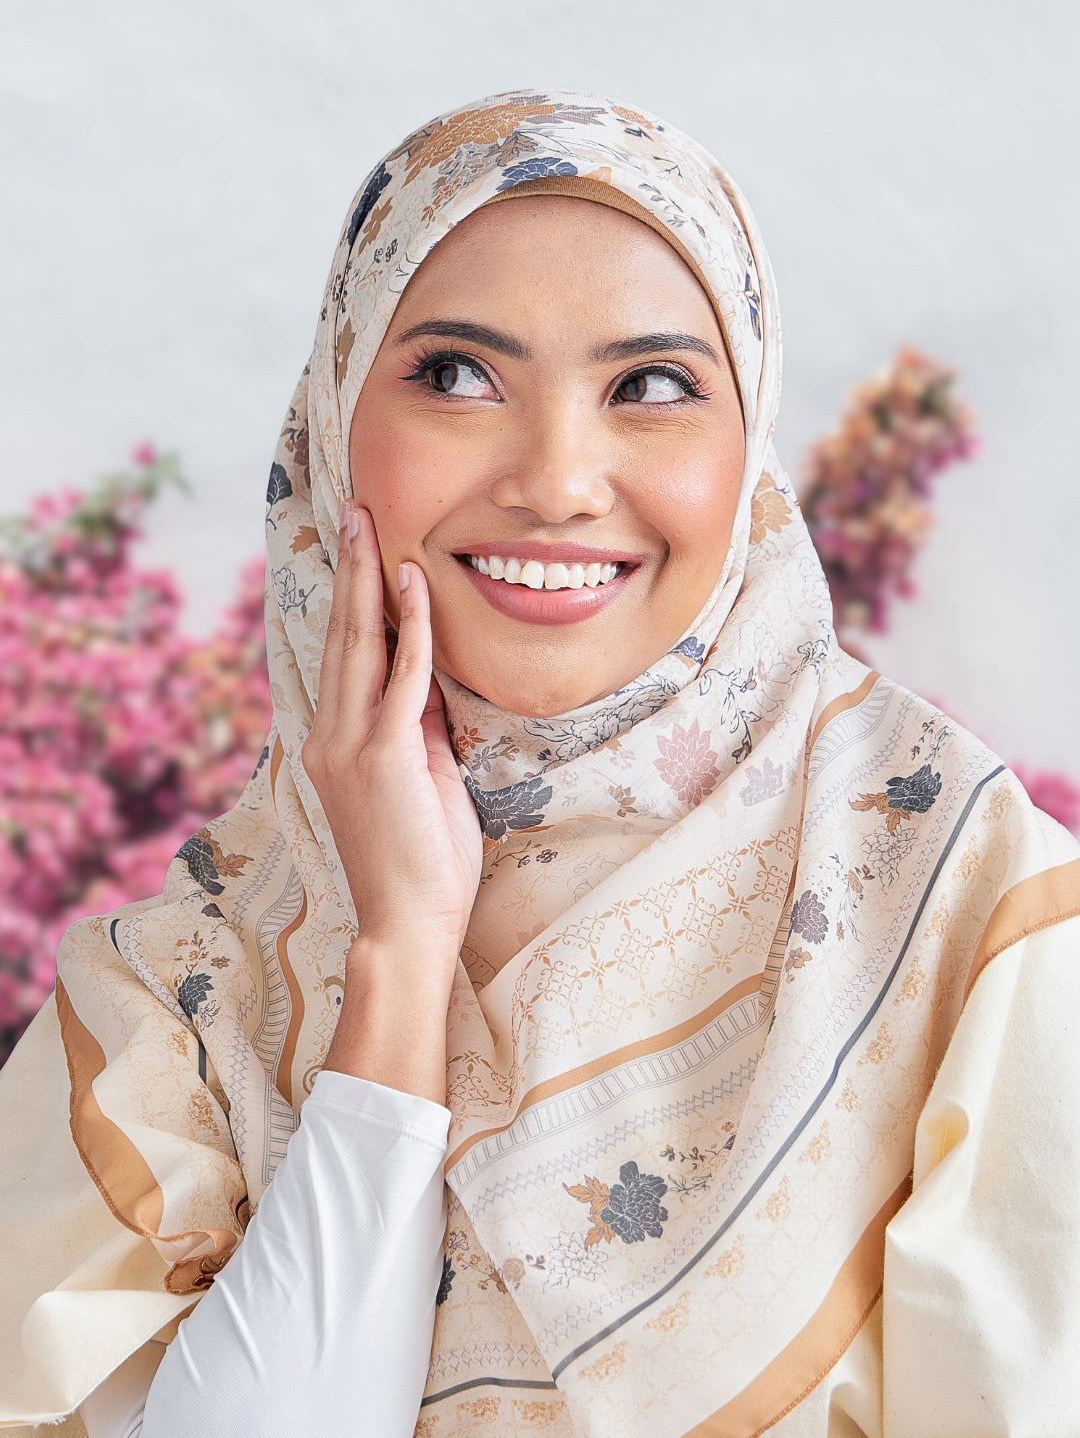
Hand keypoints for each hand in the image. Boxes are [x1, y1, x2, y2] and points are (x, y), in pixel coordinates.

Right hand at [301, 505, 482, 1097]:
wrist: (407, 926)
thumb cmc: (422, 863)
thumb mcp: (423, 780)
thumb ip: (420, 727)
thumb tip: (431, 677)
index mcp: (337, 742)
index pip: (344, 655)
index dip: (349, 598)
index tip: (358, 549)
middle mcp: (331, 734)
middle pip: (341, 635)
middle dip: (349, 568)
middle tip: (353, 510)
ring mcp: (352, 743)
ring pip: (359, 642)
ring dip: (368, 577)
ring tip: (369, 523)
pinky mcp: (384, 754)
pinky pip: (402, 674)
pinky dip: (410, 624)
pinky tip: (412, 580)